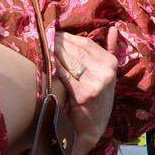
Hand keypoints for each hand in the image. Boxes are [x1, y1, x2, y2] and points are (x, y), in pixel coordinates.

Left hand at [54, 27, 118, 154]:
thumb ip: (110, 50)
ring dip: (54, 53)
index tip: (53, 33)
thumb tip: (112, 28)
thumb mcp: (107, 74)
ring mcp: (96, 83)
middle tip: (44, 38)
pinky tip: (45, 63)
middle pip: (76, 50)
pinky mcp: (84, 94)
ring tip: (42, 47)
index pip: (86, 43)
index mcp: (111, 63)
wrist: (92, 127)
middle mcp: (106, 71)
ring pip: (69, 61)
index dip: (68, 37)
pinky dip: (54, 67)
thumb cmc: (97, 97)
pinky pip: (64, 74)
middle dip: (58, 43)